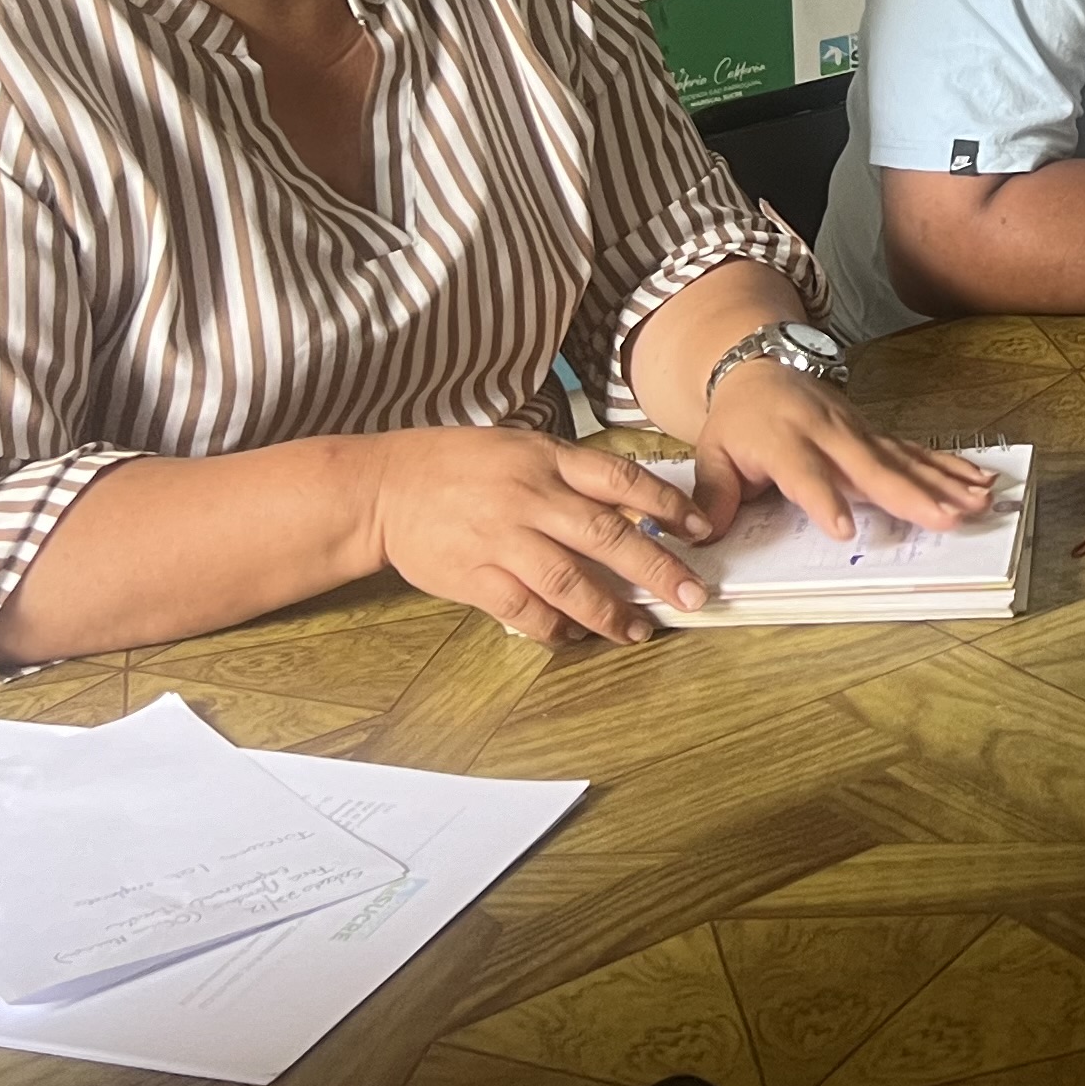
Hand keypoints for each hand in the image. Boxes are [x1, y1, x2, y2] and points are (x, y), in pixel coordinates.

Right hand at [366, 427, 710, 642]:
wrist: (384, 488)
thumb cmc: (458, 465)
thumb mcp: (521, 449)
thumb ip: (572, 476)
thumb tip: (633, 507)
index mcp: (545, 461)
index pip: (619, 478)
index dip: (665, 504)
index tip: (700, 528)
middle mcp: (528, 498)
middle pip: (605, 535)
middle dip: (655, 568)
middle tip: (691, 595)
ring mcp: (500, 540)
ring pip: (567, 580)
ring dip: (609, 611)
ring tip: (638, 630)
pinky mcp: (473, 576)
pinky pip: (522, 610)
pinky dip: (553, 627)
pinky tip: (574, 636)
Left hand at [678, 365, 996, 542]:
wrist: (760, 365)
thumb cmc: (737, 419)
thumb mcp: (712, 452)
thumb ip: (713, 495)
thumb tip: (702, 534)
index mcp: (782, 438)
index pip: (804, 473)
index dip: (822, 499)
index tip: (843, 529)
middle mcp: (828, 432)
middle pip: (872, 467)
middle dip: (910, 494)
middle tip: (946, 518)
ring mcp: (858, 431)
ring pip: (905, 459)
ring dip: (944, 482)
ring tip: (978, 503)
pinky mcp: (875, 434)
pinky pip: (915, 452)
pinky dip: (950, 466)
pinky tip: (980, 480)